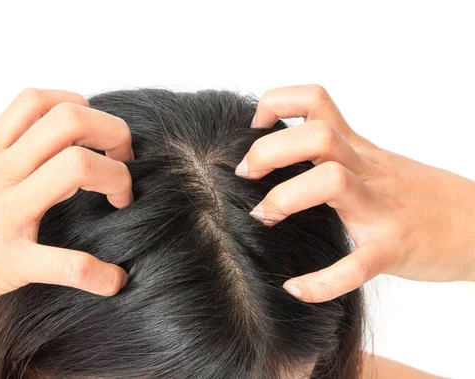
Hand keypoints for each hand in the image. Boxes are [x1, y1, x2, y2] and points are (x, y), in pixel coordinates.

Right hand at [0, 89, 133, 336]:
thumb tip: (28, 159)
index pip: (40, 101)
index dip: (82, 106)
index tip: (96, 135)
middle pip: (70, 121)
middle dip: (114, 133)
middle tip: (123, 161)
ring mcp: (2, 215)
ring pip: (75, 167)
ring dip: (116, 179)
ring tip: (121, 204)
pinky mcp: (2, 262)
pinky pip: (64, 262)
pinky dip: (98, 273)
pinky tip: (113, 281)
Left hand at [236, 84, 474, 302]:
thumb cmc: (419, 197)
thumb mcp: (374, 163)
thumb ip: (334, 155)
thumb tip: (281, 156)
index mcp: (358, 150)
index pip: (316, 101)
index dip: (277, 103)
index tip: (256, 127)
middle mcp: (367, 170)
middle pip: (315, 136)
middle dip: (268, 151)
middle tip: (246, 175)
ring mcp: (381, 208)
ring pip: (332, 181)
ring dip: (286, 197)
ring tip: (264, 216)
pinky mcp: (393, 248)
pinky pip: (355, 265)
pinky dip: (321, 281)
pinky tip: (296, 288)